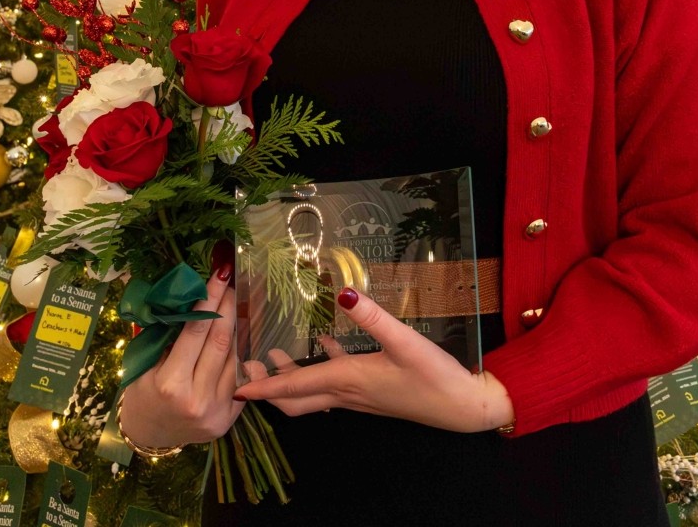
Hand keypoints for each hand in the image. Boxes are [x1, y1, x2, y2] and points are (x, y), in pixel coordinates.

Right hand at [118, 265, 243, 447]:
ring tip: (235, 304)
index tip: (220, 275)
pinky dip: (239, 354)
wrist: (150, 435)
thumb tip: (186, 295)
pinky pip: (239, 378)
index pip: (196, 330)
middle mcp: (197, 398)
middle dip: (228, 306)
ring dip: (237, 327)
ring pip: (234, 357)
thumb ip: (165, 334)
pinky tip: (238, 335)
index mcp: (171, 384)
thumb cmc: (142, 393)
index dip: (210, 299)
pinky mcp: (228, 419)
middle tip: (231, 283)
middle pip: (221, 341)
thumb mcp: (144, 364)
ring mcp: (216, 410)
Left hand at [234, 288, 513, 432]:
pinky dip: (322, 368)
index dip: (263, 387)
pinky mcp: (372, 392)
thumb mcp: (405, 341)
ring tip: (271, 356)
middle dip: (267, 387)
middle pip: (295, 399)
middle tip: (246, 368)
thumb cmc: (433, 377)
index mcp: (347, 381)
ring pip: (312, 395)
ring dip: (290, 380)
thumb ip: (373, 316)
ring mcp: (359, 397)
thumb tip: (341, 291)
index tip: (236, 387)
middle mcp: (347, 394)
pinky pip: (335, 384)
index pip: (294, 388)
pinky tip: (324, 345)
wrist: (462, 406)